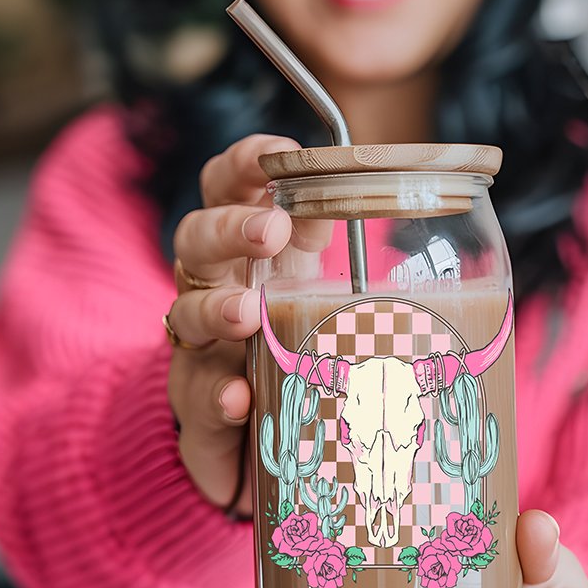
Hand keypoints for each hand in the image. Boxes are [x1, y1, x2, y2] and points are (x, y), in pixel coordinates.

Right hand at [166, 134, 328, 508]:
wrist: (247, 434)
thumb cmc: (290, 345)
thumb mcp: (314, 293)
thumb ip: (333, 255)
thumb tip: (399, 208)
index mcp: (249, 253)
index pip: (231, 191)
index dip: (247, 165)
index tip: (280, 153)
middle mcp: (215, 289)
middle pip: (198, 239)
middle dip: (231, 228)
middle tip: (270, 232)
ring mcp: (201, 348)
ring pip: (188, 312)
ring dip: (217, 308)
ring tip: (246, 314)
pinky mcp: (197, 404)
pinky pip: (197, 396)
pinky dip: (216, 396)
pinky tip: (237, 398)